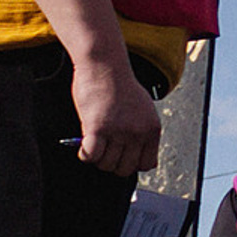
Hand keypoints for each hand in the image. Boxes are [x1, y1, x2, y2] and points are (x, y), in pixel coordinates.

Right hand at [70, 55, 160, 175]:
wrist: (105, 68)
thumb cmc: (121, 87)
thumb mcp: (144, 111)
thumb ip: (145, 134)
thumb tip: (148, 162)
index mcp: (152, 130)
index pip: (147, 164)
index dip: (132, 164)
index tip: (121, 157)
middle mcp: (138, 133)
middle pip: (125, 168)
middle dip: (112, 164)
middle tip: (104, 151)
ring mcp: (118, 132)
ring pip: (106, 164)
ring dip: (97, 158)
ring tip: (94, 144)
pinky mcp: (97, 128)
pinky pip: (90, 155)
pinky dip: (85, 154)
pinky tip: (84, 146)